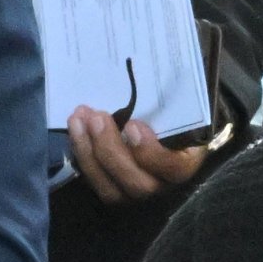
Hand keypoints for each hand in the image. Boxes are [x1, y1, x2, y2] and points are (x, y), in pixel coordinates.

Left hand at [66, 105, 210, 203]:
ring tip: (78, 120)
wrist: (163, 126)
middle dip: (111, 150)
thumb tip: (162, 69)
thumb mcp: (181, 106)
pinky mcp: (114, 189)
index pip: (174, 168)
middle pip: (138, 184)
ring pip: (111, 190)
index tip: (133, 125)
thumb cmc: (176, 114)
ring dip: (89, 152)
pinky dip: (82, 154)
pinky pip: (95, 181)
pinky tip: (76, 128)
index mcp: (186, 162)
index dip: (151, 152)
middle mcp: (163, 184)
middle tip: (96, 117)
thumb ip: (171, 100)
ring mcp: (136, 192)